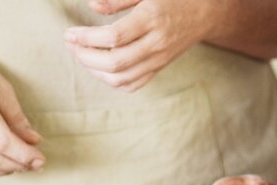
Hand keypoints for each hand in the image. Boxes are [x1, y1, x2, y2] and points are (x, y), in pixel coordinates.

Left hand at [64, 0, 212, 90]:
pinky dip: (112, 81)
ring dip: (95, 71)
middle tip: (71, 45)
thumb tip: (91, 5)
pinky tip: (100, 69)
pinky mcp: (159, 68)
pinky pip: (133, 85)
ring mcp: (159, 59)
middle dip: (85, 57)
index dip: (87, 38)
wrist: (206, 12)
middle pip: (115, 62)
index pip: (114, 37)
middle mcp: (156, 43)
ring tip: (82, 56)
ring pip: (122, 78)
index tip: (70, 33)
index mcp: (152, 18)